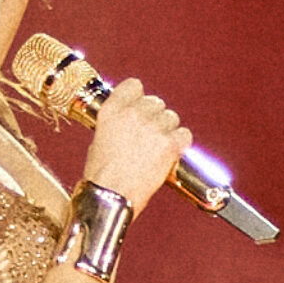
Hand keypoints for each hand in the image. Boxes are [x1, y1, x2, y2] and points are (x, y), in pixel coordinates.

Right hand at [81, 79, 190, 212]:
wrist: (110, 197)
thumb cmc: (101, 175)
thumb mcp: (99, 139)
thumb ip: (117, 123)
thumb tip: (129, 122)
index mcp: (112, 110)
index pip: (134, 86)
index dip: (139, 97)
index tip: (140, 107)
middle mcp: (133, 114)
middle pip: (156, 102)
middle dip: (154, 117)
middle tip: (149, 136)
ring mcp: (153, 128)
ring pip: (171, 117)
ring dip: (168, 130)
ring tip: (157, 148)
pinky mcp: (168, 144)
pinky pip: (184, 134)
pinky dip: (180, 144)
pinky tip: (169, 154)